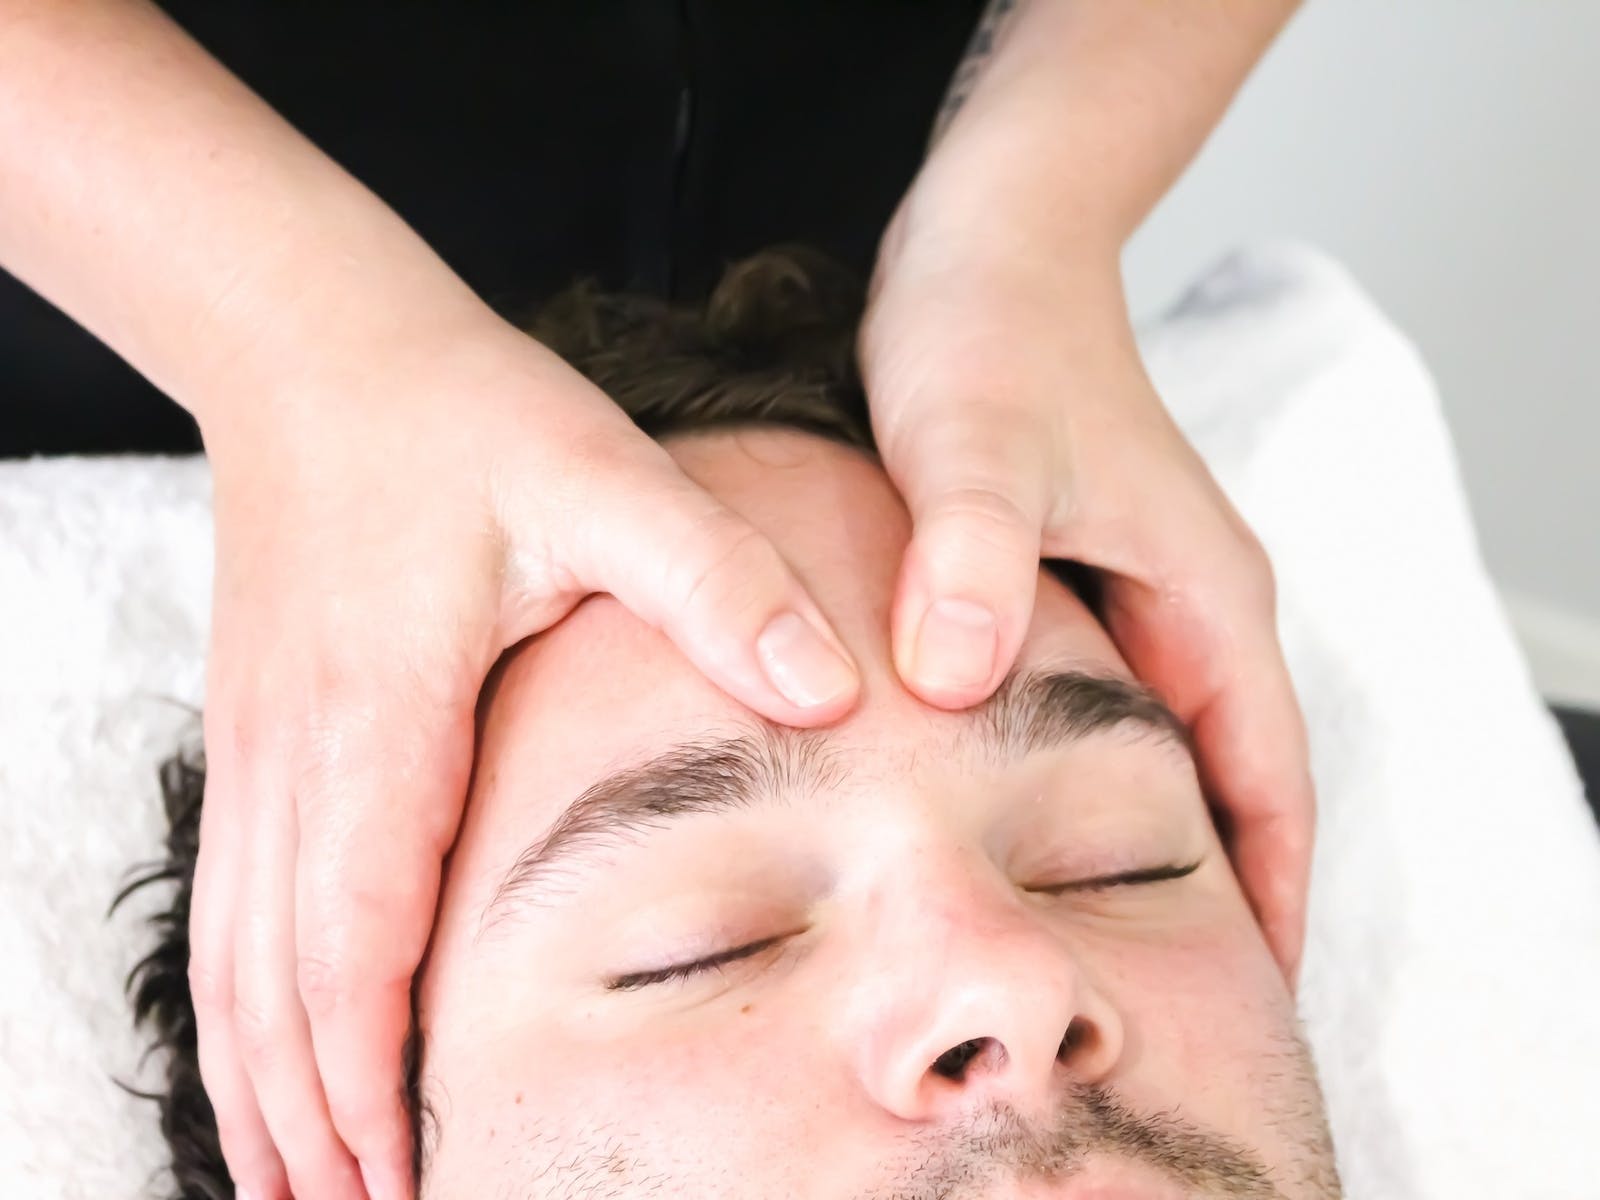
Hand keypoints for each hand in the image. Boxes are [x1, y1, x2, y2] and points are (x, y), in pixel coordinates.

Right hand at [188, 320, 858, 1199]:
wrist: (315, 342)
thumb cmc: (457, 412)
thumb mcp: (603, 479)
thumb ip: (717, 584)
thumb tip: (835, 688)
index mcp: (382, 717)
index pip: (352, 942)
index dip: (371, 1079)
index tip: (410, 1182)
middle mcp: (299, 756)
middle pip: (276, 988)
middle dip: (312, 1124)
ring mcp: (262, 747)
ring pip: (235, 961)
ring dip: (264, 1086)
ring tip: (302, 1192)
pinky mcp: (260, 728)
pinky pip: (233, 901)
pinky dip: (246, 1004)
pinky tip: (272, 1048)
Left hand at [861, 208, 1313, 982]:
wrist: (990, 238)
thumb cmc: (994, 324)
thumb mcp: (973, 441)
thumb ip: (973, 556)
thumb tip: (962, 685)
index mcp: (1205, 595)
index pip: (1266, 782)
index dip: (1265, 898)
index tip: (1242, 1001)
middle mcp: (1189, 604)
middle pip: (1226, 784)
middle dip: (1207, 894)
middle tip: (1142, 998)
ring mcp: (1137, 591)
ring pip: (1162, 749)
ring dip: (1143, 839)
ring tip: (1081, 935)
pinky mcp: (1076, 575)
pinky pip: (1099, 703)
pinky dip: (1080, 773)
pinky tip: (1010, 815)